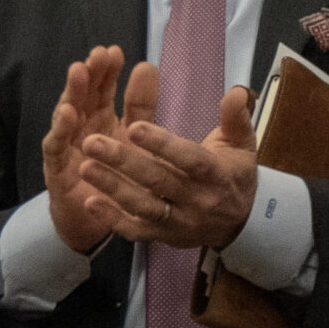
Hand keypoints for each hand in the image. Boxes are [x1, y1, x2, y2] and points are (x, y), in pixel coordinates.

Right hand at [41, 46, 134, 253]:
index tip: (116, 52)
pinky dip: (60, 130)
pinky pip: (56, 147)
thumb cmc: (115, 176)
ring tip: (79, 72)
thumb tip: (148, 66)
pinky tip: (67, 115)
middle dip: (89, 74)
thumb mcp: (132, 137)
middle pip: (82, 95)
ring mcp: (66, 146)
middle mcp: (80, 127)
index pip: (102, 88)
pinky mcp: (56, 169)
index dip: (107, 71)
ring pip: (66, 115)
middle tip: (98, 55)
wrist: (95, 222)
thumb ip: (140, 105)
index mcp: (100, 117)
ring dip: (72, 93)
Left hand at [76, 69, 258, 250]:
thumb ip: (236, 117)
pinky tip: (90, 203)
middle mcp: (197, 200)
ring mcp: (179, 222)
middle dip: (123, 161)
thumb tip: (237, 91)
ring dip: (112, 187)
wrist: (240, 224)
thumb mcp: (242, 144)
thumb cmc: (234, 175)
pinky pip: (137, 231)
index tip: (133, 127)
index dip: (162, 145)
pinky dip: (113, 219)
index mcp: (216, 175)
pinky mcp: (164, 236)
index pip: (190, 160)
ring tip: (85, 167)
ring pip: (143, 206)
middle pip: (158, 181)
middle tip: (92, 142)